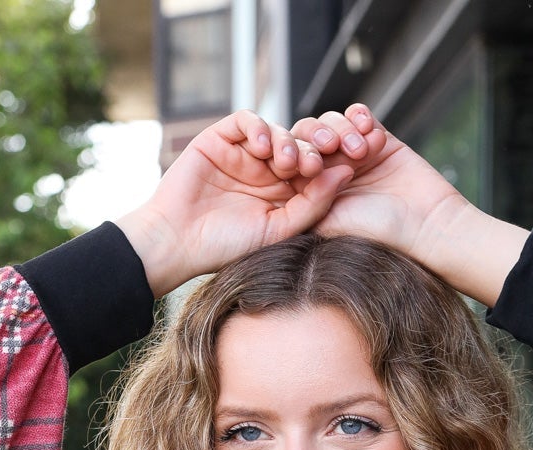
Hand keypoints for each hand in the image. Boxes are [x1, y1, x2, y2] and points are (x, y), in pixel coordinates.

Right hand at [116, 111, 356, 297]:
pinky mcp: (220, 139)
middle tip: (323, 156)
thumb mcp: (280, 230)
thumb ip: (314, 204)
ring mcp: (244, 154)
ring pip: (277, 131)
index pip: (318, 169)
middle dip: (317, 147)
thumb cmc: (227, 246)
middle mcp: (267, 172)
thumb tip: (347, 173)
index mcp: (286, 195)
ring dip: (287, 141)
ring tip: (286, 161)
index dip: (336, 161)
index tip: (354, 162)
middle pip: (302, 145)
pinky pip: (246, 120)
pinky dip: (258, 127)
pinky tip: (261, 146)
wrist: (177, 243)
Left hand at [287, 104, 467, 261]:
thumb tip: (272, 180)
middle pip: (307, 137)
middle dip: (315, 138)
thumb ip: (300, 200)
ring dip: (342, 130)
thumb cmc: (378, 232)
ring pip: (332, 123)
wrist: (426, 224)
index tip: (297, 164)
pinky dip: (359, 117)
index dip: (289, 155)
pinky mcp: (378, 140)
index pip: (289, 162)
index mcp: (313, 193)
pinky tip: (368, 130)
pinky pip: (359, 115)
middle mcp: (330, 172)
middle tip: (329, 149)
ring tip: (360, 150)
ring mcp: (354, 154)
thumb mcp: (328, 221)